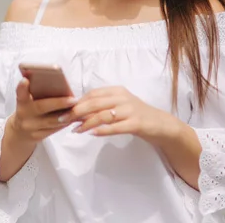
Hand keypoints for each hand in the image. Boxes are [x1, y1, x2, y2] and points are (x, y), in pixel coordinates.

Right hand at [8, 78, 77, 142]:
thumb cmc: (29, 111)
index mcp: (21, 102)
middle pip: (41, 107)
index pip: (20, 93)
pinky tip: (74, 117)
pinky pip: (54, 129)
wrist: (19, 133)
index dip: (22, 87)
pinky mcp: (37, 136)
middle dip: (59, 103)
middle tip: (73, 100)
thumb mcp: (27, 102)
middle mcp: (24, 114)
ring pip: (51, 121)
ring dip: (67, 115)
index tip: (25, 80)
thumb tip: (58, 86)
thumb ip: (36, 94)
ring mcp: (30, 127)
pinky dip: (65, 123)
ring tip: (78, 108)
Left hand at [59, 86, 177, 144]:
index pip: (92, 94)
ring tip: (75, 130)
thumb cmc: (136, 115)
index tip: (64, 109)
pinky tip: (92, 134)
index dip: (77, 102)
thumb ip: (102, 105)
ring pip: (103, 115)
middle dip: (76, 111)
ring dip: (86, 123)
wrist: (161, 125)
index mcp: (117, 91)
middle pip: (94, 103)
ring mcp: (130, 110)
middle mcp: (123, 98)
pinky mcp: (136, 123)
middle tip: (63, 119)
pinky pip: (115, 127)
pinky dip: (102, 130)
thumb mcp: (119, 105)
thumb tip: (77, 110)